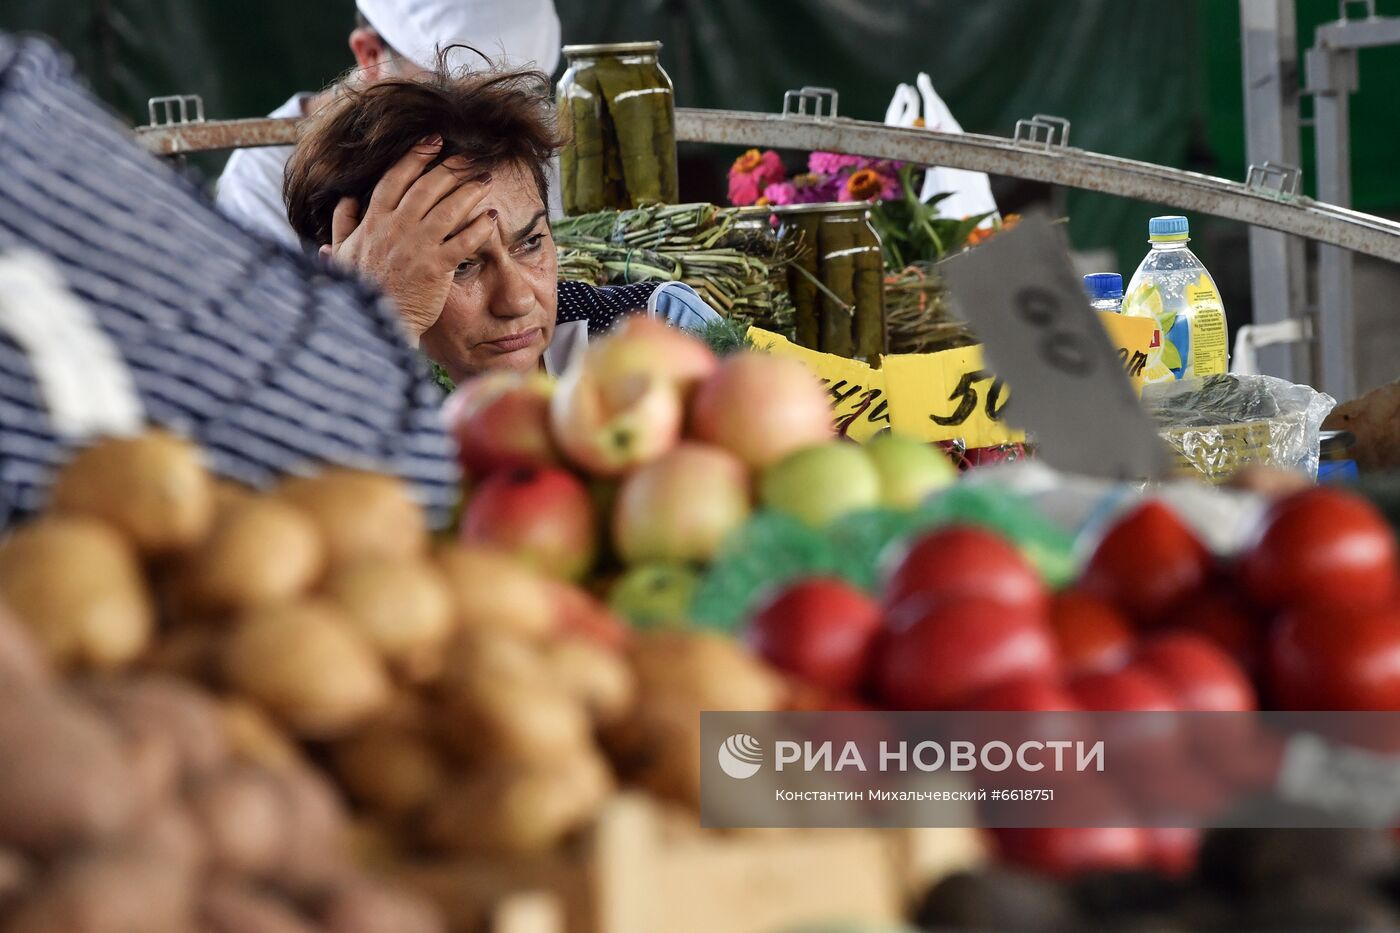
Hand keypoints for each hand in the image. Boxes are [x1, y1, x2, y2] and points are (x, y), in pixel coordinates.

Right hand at [321, 137, 495, 339]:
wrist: (371, 325)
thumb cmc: (360, 291)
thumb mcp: (342, 254)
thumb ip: (342, 224)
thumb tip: (345, 200)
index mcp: (373, 221)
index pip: (395, 178)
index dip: (415, 157)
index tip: (432, 142)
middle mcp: (396, 228)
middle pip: (427, 187)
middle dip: (450, 167)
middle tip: (469, 156)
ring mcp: (417, 247)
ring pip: (449, 209)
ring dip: (469, 190)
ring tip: (485, 178)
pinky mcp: (436, 268)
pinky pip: (464, 242)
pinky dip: (480, 227)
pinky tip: (492, 217)